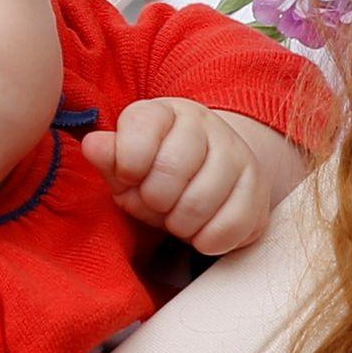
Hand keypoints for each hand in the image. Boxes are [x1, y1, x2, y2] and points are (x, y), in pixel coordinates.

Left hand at [79, 100, 305, 251]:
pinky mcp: (258, 187)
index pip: (141, 127)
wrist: (206, 180)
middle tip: (156, 203)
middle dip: (154, 199)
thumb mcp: (124, 167)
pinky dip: (208, 239)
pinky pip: (232, 224)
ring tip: (177, 218)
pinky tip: (201, 232)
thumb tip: (93, 145)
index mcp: (163, 112)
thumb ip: (108, 157)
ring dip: (180, 223)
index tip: (128, 177)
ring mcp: (236, 153)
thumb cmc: (154, 174)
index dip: (128, 163)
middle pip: (172, 168)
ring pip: (201, 201)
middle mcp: (204, 124)